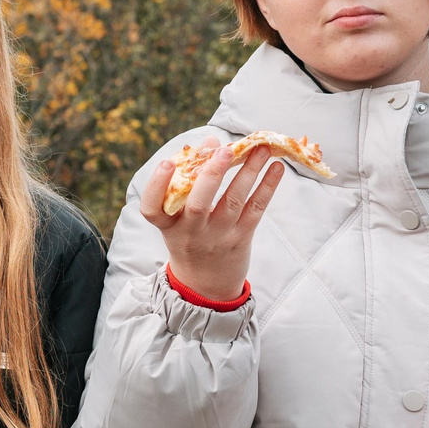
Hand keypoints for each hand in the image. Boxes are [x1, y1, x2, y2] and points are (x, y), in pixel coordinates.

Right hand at [139, 140, 284, 303]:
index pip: (152, 208)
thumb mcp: (179, 218)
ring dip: (248, 172)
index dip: (157, 184)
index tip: (168, 161)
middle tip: (225, 150)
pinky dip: (267, 187)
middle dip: (212, 175)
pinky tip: (276, 167)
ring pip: (233, 202)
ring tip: (260, 148)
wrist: (206, 285)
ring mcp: (217, 237)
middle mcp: (191, 233)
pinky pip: (255, 209)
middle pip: (198, 204)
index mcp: (168, 225)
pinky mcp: (241, 238)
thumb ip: (192, 180)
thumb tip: (213, 142)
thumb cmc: (190, 238)